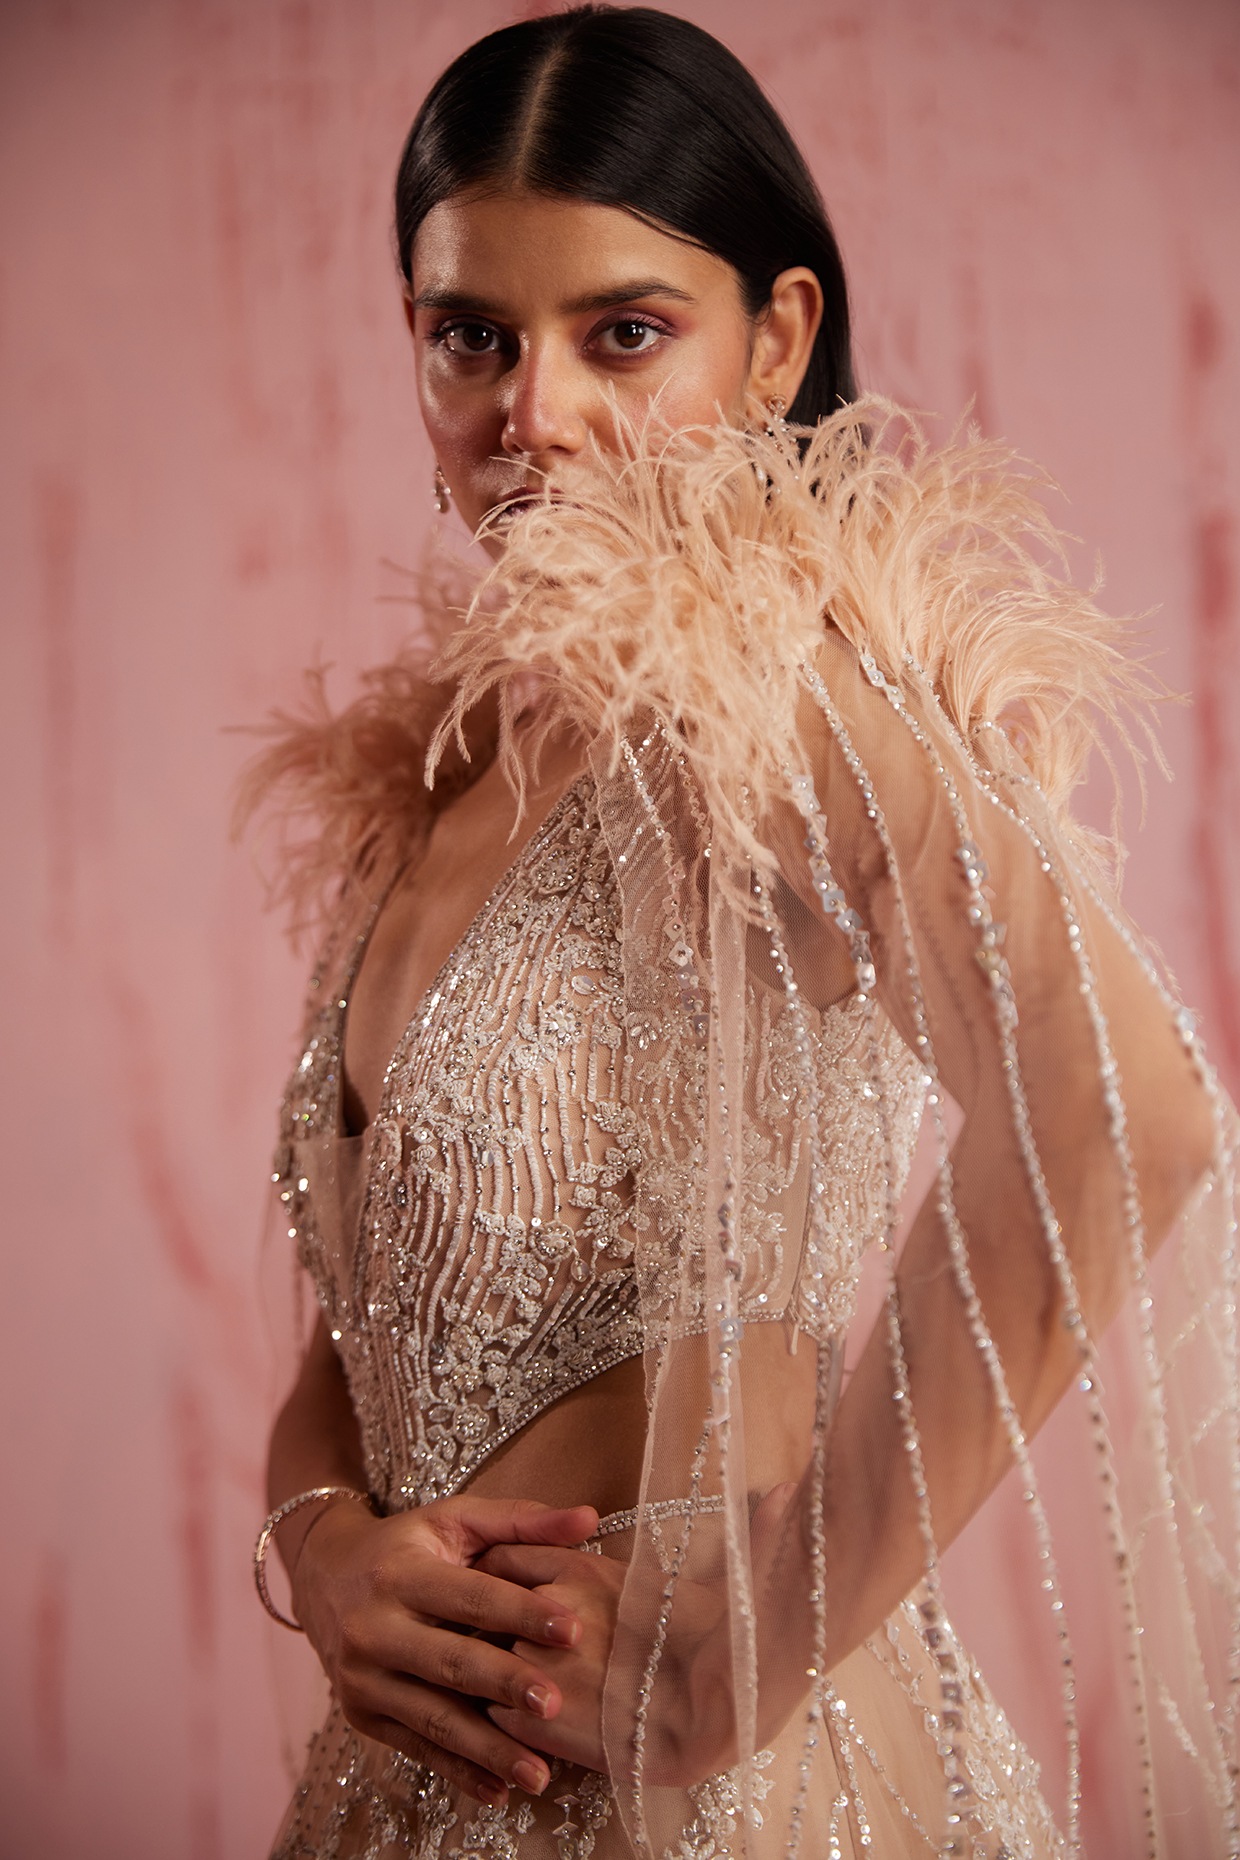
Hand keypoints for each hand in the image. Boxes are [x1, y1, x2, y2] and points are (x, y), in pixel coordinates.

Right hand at [291, 1493, 597, 1805]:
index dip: (522, 1612)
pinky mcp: (362, 1716)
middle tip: (555, 1704)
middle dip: (505, 1684)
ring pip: (433, 1717)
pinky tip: (499, 1791)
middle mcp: (374, 1628)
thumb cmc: (408, 1545)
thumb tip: (588, 1518)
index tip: (573, 1629)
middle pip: (449, 1661)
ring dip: (488, 1749)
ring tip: (539, 1772)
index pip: (470, 1597)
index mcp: (401, 1574)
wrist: (324, 1577)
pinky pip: (416, 1748)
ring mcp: (364, 1678)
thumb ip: (522, 1519)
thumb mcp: (455, 1519)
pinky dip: (459, 1773)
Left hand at [479, 1483, 802, 1788]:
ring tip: (499, 1690)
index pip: (503, 1553)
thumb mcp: (713, 1574)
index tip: (500, 1594)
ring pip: (482, 1660)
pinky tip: (521, 1725)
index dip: (497, 1575)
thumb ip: (733, 1533)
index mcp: (581, 1566)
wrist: (718, 1719)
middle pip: (482, 1606)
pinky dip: (498, 1719)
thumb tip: (789, 1491)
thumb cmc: (721, 1648)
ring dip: (487, 1674)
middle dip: (482, 1625)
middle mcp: (551, 1607)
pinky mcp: (535, 1715)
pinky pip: (491, 1713)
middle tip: (490, 1645)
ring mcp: (539, 1660)